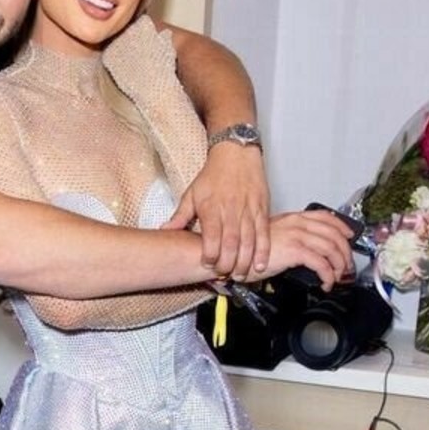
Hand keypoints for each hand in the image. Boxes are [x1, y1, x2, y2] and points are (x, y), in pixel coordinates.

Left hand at [164, 145, 270, 278]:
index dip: (210, 255)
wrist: (236, 153)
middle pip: (231, 244)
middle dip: (227, 264)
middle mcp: (231, 211)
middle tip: (224, 276)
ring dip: (245, 262)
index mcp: (211, 208)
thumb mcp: (191, 194)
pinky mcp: (262, 209)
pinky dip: (263, 251)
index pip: (211, 238)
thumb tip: (164, 230)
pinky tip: (260, 264)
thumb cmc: (213, 174)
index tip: (207, 265)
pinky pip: (264, 234)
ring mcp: (248, 211)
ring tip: (241, 276)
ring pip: (249, 242)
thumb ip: (179, 216)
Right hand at [253, 209, 354, 291]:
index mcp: (293, 218)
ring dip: (339, 265)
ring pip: (331, 248)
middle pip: (334, 234)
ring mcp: (297, 236)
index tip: (349, 237)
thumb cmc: (250, 250)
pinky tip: (326, 282)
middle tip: (346, 265)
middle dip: (345, 252)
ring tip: (337, 276)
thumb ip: (291, 237)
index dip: (342, 227)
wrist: (236, 256)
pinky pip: (322, 263)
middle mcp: (297, 224)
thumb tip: (307, 249)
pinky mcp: (295, 251)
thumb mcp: (273, 236)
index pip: (325, 217)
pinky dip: (328, 274)